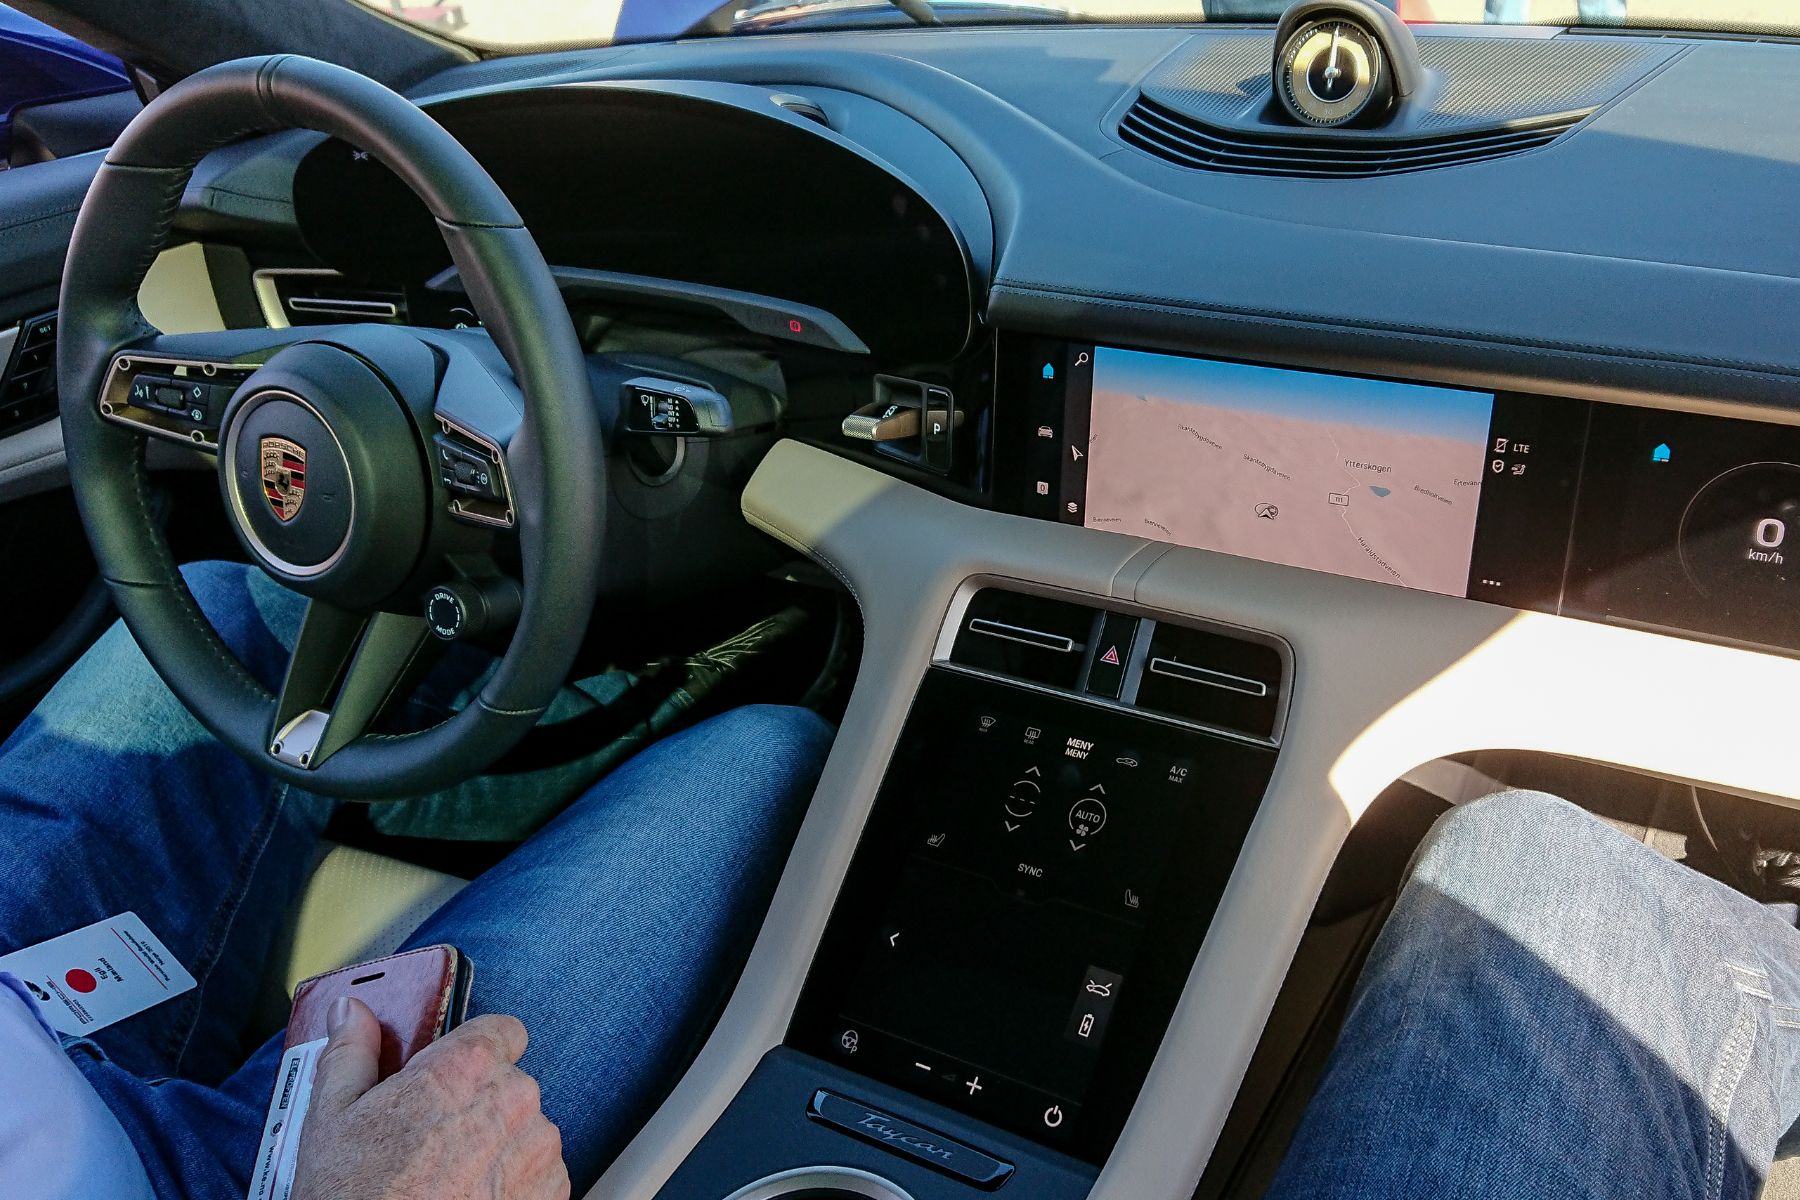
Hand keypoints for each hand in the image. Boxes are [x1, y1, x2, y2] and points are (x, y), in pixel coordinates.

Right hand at [291, 996, 569, 1199]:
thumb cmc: (356, 1194)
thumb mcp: (332, 1117)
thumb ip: (351, 1052)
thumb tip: (351, 1013)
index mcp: (466, 1068)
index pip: (503, 1029)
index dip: (479, 1048)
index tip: (456, 1071)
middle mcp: (514, 1100)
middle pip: (510, 1082)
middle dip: (478, 1102)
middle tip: (433, 1136)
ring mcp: (538, 1149)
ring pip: (526, 1128)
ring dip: (498, 1143)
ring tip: (447, 1175)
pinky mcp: (550, 1192)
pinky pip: (538, 1171)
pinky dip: (512, 1181)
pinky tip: (469, 1196)